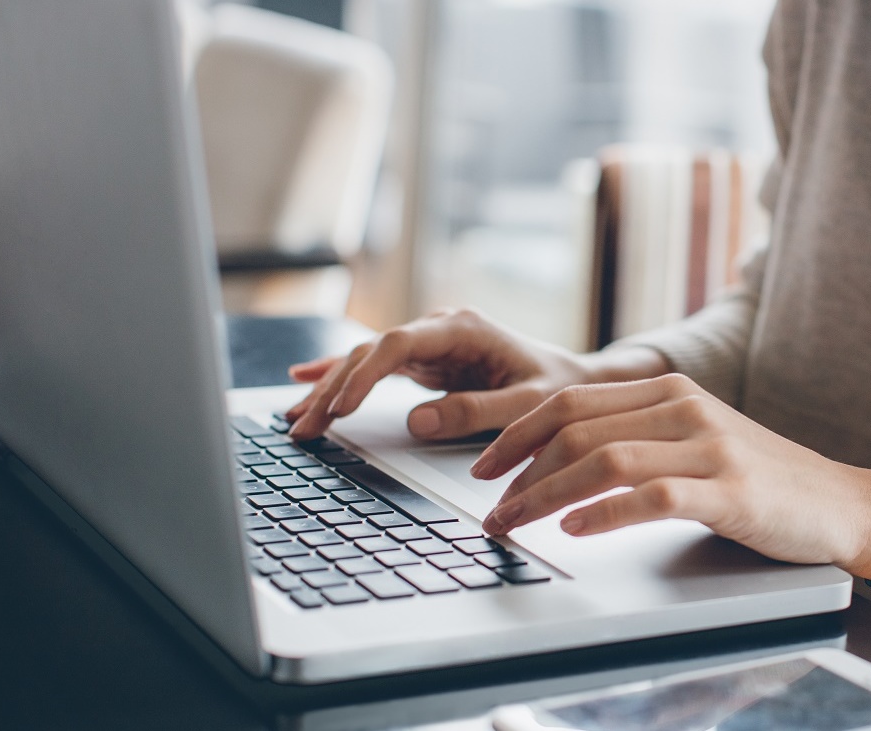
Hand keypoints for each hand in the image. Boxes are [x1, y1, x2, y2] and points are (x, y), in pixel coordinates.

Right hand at [285, 308, 602, 440]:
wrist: (575, 381)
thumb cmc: (558, 389)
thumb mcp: (527, 404)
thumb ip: (476, 412)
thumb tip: (417, 422)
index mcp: (464, 329)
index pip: (399, 344)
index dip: (364, 374)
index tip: (340, 406)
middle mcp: (440, 329)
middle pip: (371, 353)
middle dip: (333, 389)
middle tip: (304, 427)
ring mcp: (430, 344)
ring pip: (365, 360)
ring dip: (329, 389)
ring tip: (295, 420)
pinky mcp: (426, 362)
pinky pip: (374, 368)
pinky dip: (340, 376)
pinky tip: (303, 379)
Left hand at [472, 373, 870, 577]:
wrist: (838, 503)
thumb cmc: (760, 480)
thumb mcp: (695, 440)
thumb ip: (639, 435)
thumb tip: (559, 459)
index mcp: (670, 390)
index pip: (572, 400)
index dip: (517, 433)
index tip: (484, 468)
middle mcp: (685, 408)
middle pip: (576, 426)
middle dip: (518, 469)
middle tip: (490, 507)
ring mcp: (709, 447)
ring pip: (604, 459)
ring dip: (545, 495)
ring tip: (515, 523)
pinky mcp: (729, 492)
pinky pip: (652, 496)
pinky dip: (604, 513)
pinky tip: (575, 529)